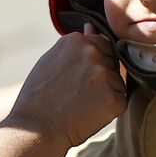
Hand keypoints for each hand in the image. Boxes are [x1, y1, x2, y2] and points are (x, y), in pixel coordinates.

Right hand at [6, 24, 125, 147]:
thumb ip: (74, 45)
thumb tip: (91, 27)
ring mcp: (104, 74)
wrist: (35, 129)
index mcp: (76, 40)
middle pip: (112, 61)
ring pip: (117, 82)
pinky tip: (88, 113)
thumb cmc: (38, 97)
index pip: (101, 44)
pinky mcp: (114, 98)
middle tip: (77, 94)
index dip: (92, 64)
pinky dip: (109, 110)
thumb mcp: (51, 61)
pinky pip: (120, 101)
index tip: (78, 78)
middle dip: (101, 77)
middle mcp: (92, 52)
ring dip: (105, 93)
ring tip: (80, 104)